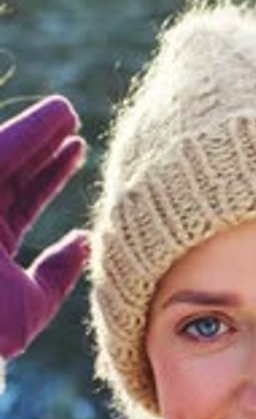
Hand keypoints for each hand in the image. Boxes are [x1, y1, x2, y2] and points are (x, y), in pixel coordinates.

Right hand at [0, 96, 88, 358]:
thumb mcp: (33, 303)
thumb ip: (58, 273)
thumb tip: (84, 241)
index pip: (23, 202)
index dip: (49, 176)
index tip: (76, 152)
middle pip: (14, 175)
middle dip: (45, 150)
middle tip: (76, 130)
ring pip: (7, 158)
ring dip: (40, 133)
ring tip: (71, 115)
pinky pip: (4, 151)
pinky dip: (32, 132)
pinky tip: (60, 114)